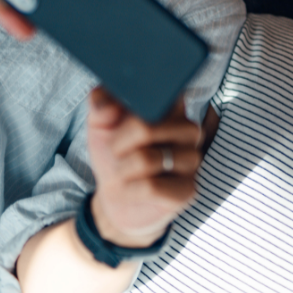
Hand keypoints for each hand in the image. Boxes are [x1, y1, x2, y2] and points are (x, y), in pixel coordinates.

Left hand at [86, 87, 203, 246]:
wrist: (117, 197)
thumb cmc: (115, 155)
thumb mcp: (100, 126)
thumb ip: (101, 104)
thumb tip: (106, 101)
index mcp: (172, 107)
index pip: (157, 95)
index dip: (128, 109)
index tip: (114, 119)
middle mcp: (189, 129)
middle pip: (145, 128)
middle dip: (117, 144)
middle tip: (116, 153)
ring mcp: (192, 159)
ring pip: (146, 160)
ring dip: (122, 170)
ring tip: (124, 172)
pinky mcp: (188, 189)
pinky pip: (151, 187)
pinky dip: (130, 190)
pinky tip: (132, 190)